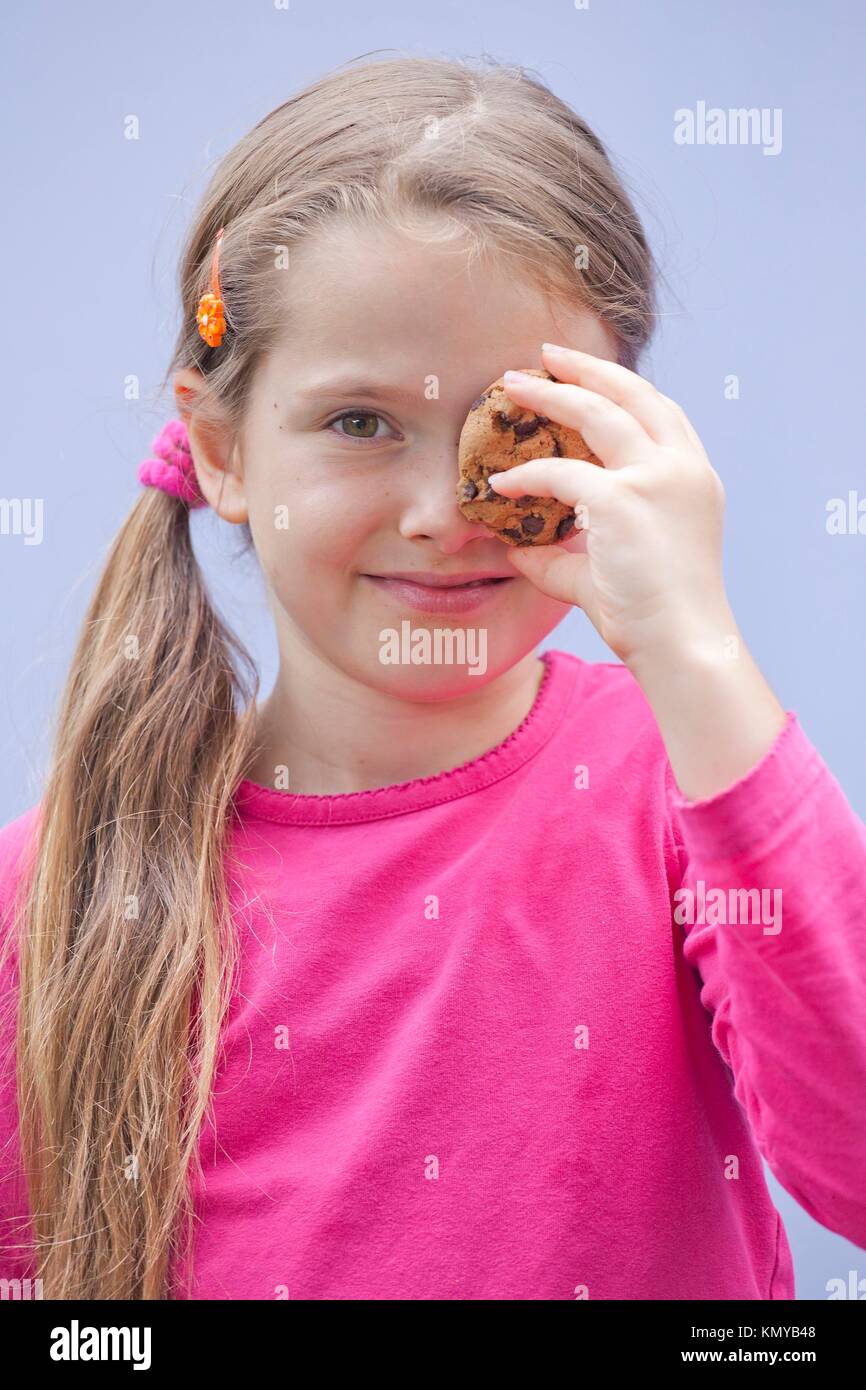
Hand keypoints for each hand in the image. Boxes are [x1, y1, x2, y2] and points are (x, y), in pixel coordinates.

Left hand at [488, 343, 735, 670]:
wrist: (682, 645)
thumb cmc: (654, 618)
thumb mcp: (612, 571)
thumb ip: (567, 554)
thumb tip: (516, 548)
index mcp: (693, 477)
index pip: (657, 412)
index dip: (618, 387)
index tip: (584, 375)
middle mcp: (681, 466)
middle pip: (630, 394)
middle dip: (585, 369)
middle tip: (545, 354)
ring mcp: (655, 478)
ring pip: (595, 414)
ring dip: (551, 394)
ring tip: (514, 386)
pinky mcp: (622, 500)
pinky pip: (559, 473)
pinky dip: (527, 475)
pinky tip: (500, 483)